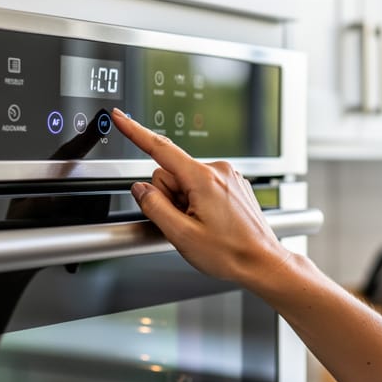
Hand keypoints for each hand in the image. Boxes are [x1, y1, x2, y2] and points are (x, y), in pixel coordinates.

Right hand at [110, 108, 291, 283]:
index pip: (160, 148)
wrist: (262, 262)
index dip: (135, 132)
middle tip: (185, 222)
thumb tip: (140, 189)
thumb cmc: (231, 253)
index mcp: (203, 178)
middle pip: (171, 173)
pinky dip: (198, 201)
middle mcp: (218, 170)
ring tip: (201, 224)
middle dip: (169, 197)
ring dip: (185, 202)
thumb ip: (154, 208)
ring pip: (186, 181)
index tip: (119, 118)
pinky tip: (210, 221)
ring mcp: (228, 176)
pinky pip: (202, 186)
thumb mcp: (182, 236)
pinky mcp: (233, 184)